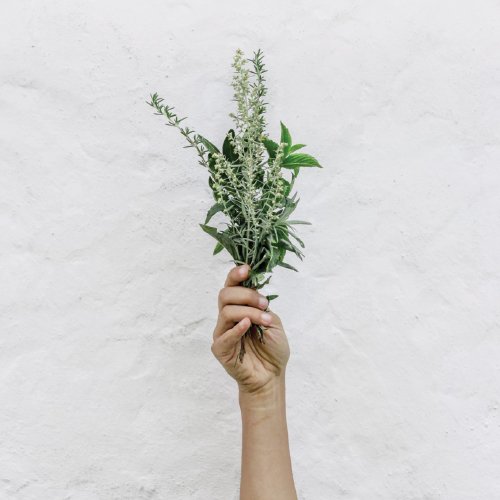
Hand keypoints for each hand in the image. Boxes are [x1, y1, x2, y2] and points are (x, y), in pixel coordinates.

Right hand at [211, 264, 289, 395]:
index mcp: (240, 307)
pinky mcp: (220, 349)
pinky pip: (224, 335)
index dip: (236, 275)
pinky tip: (247, 325)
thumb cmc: (272, 349)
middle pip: (225, 295)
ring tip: (265, 320)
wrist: (272, 376)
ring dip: (249, 312)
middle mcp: (228, 317)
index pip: (231, 286)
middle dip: (246, 295)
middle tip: (264, 303)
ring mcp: (222, 333)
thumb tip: (255, 292)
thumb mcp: (273, 322)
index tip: (247, 269)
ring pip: (227, 312)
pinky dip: (236, 328)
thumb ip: (262, 307)